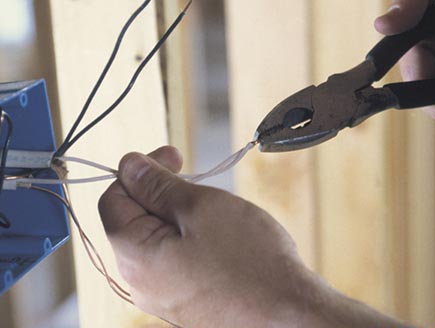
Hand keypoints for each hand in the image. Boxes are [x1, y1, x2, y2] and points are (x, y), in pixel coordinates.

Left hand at [98, 146, 404, 327]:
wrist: (288, 314)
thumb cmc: (250, 262)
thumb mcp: (202, 207)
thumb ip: (158, 185)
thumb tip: (129, 166)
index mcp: (134, 257)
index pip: (113, 198)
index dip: (139, 170)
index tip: (173, 156)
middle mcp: (141, 283)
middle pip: (135, 220)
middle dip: (162, 193)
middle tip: (200, 183)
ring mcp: (164, 296)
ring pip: (158, 240)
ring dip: (180, 216)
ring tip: (218, 213)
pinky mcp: (186, 302)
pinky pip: (176, 261)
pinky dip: (192, 240)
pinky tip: (223, 238)